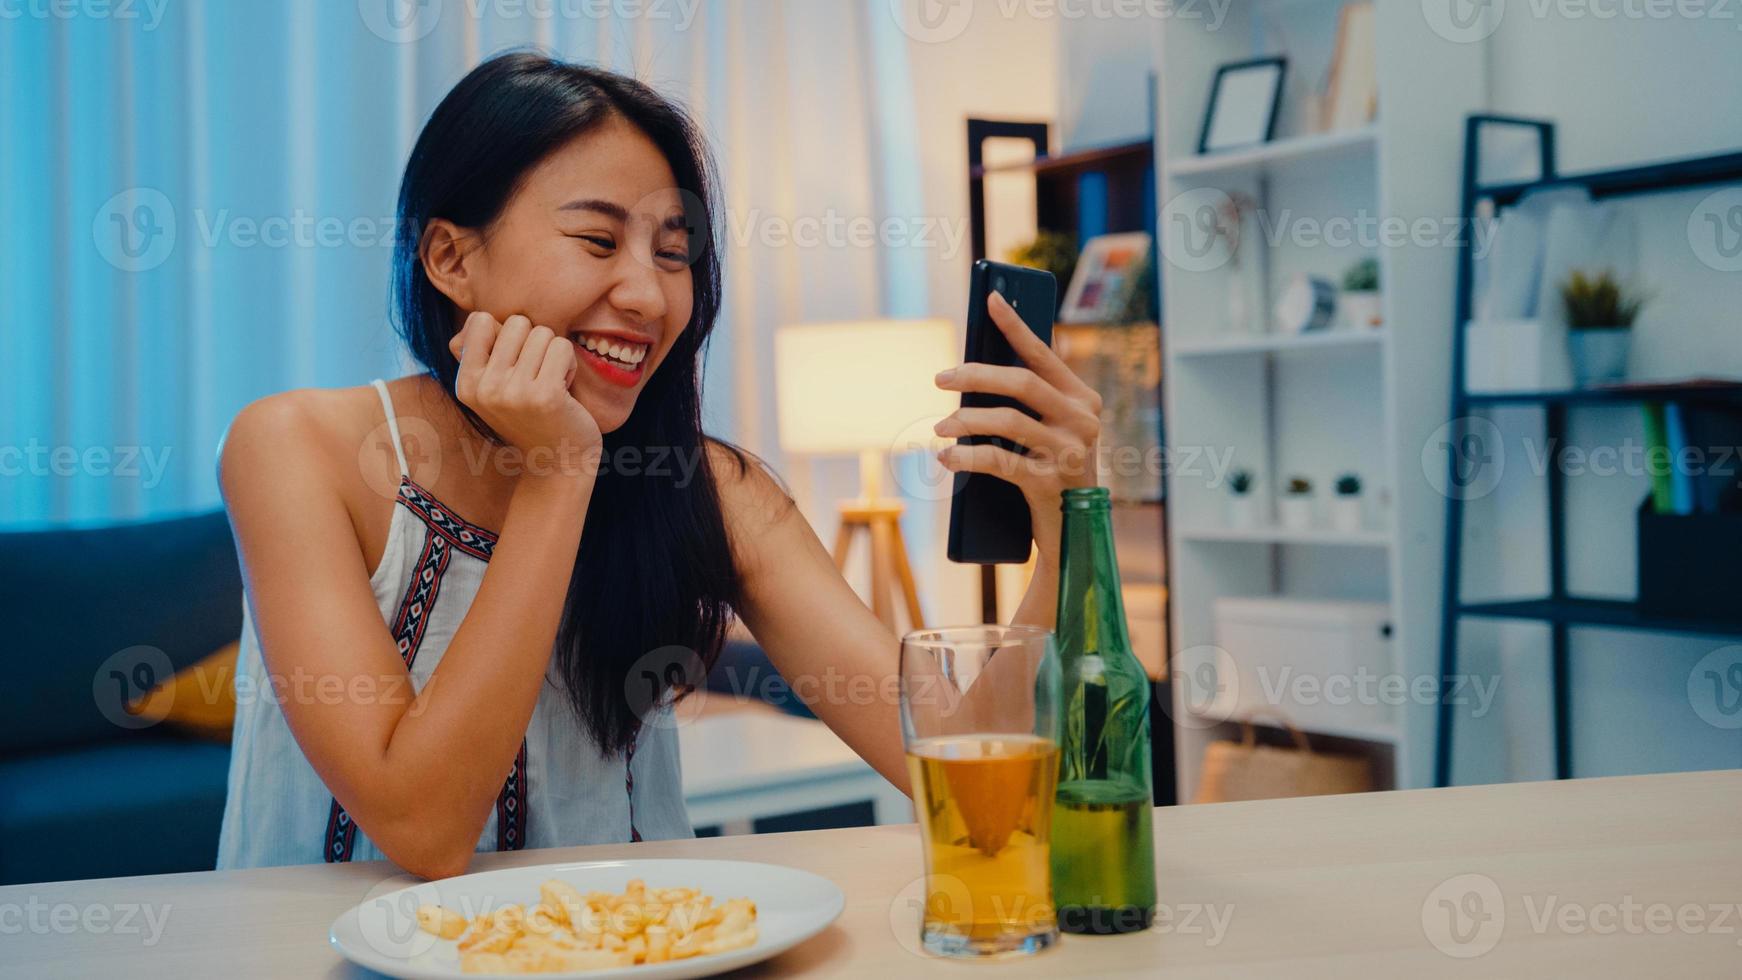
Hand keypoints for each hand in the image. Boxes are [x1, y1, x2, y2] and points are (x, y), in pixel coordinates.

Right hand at [448, 313, 601, 474]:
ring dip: (554, 355)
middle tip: (538, 375)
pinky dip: (570, 364)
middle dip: (535, 343)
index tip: (516, 364)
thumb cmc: (531, 417)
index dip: (507, 335)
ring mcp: (513, 392)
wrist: (558, 462)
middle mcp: (484, 388)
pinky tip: (565, 390)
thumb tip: (478, 318)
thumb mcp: (494, 389)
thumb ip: (482, 353)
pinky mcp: (545, 396)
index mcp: (466, 383)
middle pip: (517, 323)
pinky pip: (562, 347)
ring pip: (542, 333)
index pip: (481, 320)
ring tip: (550, 383)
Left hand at [933, 291, 1101, 560]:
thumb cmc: (1051, 471)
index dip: (1014, 325)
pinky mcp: (1051, 483)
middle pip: (1021, 382)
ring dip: (965, 421)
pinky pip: (1000, 462)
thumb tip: (971, 372)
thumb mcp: (1047, 432)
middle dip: (975, 375)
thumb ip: (1025, 403)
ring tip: (940, 427)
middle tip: (941, 377)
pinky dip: (968, 457)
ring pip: (1008, 421)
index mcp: (1082, 398)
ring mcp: (1070, 452)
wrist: (1074, 531)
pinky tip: (947, 458)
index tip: (990, 299)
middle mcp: (1082, 420)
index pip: (1043, 353)